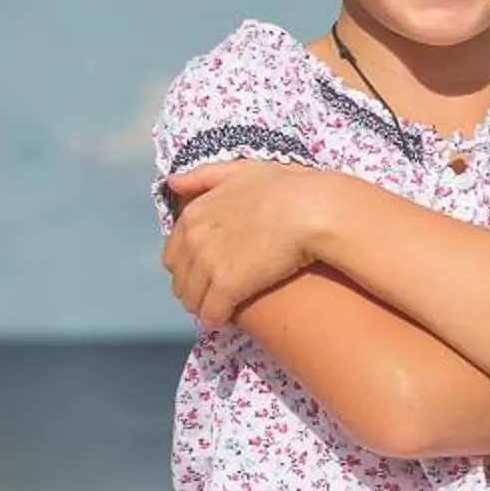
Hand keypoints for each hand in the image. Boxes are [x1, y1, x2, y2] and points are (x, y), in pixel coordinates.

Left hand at [161, 162, 331, 328]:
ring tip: (221, 308)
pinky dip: (217, 319)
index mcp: (194, 214)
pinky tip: (227, 319)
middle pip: (180, 279)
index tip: (206, 271)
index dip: (189, 265)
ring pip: (192, 299)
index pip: (173, 253)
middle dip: (193, 287)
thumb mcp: (242, 171)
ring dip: (203, 306)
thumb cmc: (288, 188)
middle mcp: (194, 240)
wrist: (316, 210)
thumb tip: (173, 182)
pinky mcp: (228, 287)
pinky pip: (211, 313)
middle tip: (214, 293)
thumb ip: (205, 176)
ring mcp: (209, 264)